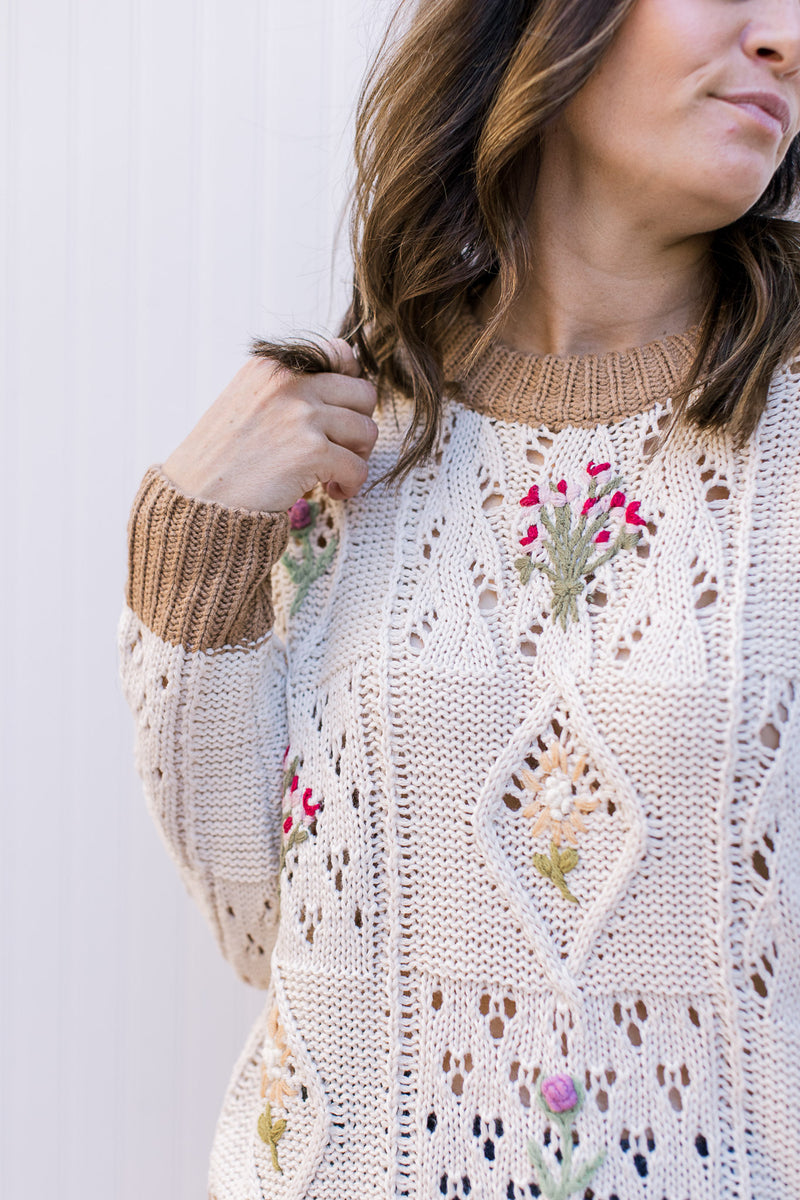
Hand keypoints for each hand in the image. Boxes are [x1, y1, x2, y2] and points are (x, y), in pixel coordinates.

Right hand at [161, 339, 377, 512]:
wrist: (196, 500)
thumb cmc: (221, 461)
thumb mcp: (246, 403)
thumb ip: (287, 392)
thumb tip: (344, 392)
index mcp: (272, 367)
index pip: (340, 354)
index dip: (349, 388)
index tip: (339, 416)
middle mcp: (289, 383)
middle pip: (363, 395)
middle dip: (358, 426)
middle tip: (342, 452)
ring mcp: (302, 416)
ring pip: (367, 431)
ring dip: (358, 457)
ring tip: (334, 475)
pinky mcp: (312, 452)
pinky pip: (358, 467)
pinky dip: (351, 484)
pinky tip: (332, 492)